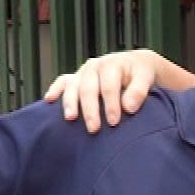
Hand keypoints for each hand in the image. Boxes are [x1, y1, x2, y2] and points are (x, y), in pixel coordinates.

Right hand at [43, 51, 161, 131]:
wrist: (134, 66)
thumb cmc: (140, 75)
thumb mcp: (145, 78)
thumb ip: (139, 91)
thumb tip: (129, 108)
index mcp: (112, 65)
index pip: (109, 86)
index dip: (111, 104)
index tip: (114, 122)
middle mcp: (95, 67)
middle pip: (89, 88)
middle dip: (91, 110)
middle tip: (94, 129)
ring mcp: (83, 73)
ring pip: (73, 86)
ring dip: (70, 103)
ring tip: (71, 118)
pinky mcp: (76, 78)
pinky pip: (62, 82)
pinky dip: (55, 90)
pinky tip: (49, 100)